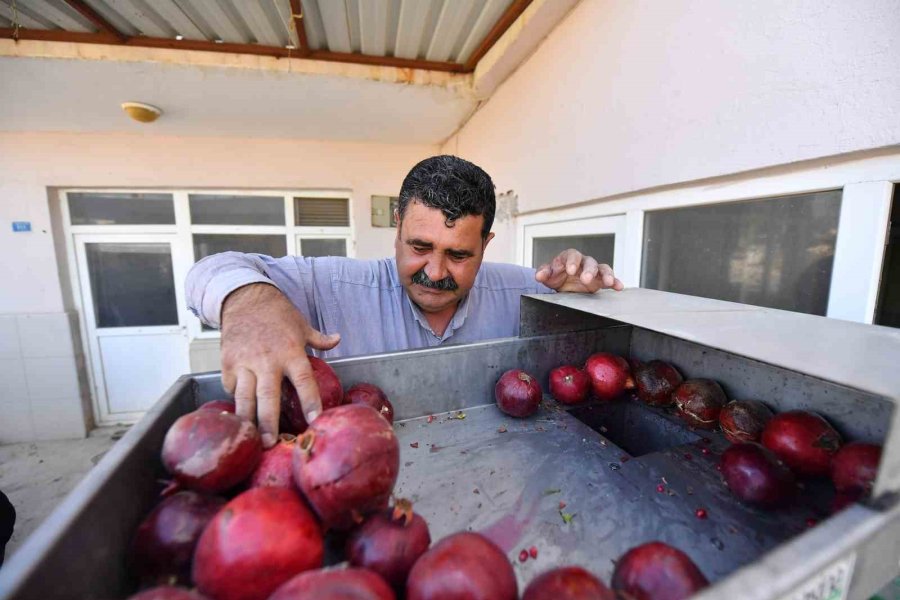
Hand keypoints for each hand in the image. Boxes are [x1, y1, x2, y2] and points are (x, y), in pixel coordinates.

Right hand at [219, 283, 339, 446]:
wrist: (243, 297)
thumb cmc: (276, 312)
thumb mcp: (301, 324)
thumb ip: (319, 338)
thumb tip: (338, 339)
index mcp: (290, 351)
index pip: (303, 380)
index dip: (310, 401)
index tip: (315, 420)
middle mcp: (266, 359)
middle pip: (268, 396)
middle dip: (269, 422)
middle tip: (270, 443)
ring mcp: (244, 362)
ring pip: (244, 397)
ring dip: (247, 420)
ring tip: (250, 439)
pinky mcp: (227, 363)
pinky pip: (231, 388)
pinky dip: (235, 401)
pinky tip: (240, 414)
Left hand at [535, 248, 623, 292]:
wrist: (563, 285)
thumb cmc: (556, 276)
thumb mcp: (548, 275)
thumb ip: (544, 273)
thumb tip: (538, 275)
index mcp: (569, 258)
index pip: (572, 255)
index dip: (572, 262)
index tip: (570, 270)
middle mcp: (583, 262)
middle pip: (589, 262)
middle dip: (589, 270)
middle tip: (586, 279)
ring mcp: (593, 271)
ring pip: (603, 268)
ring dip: (606, 275)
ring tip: (609, 282)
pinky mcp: (600, 281)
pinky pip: (609, 279)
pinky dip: (615, 282)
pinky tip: (619, 287)